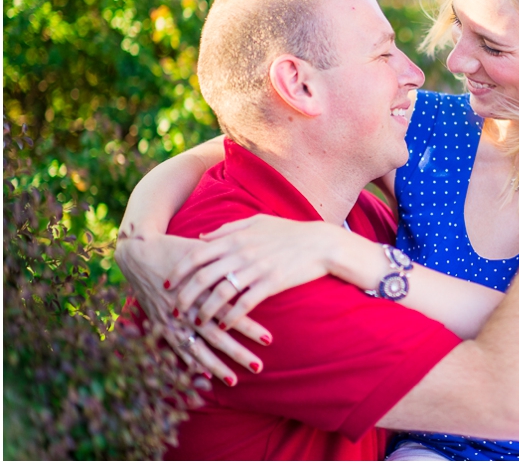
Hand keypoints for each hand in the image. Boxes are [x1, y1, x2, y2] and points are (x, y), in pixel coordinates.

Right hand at [115, 225, 269, 383]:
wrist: (139, 252)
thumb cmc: (177, 248)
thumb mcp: (203, 251)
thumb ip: (227, 260)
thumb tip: (256, 264)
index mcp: (201, 289)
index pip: (230, 312)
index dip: (248, 326)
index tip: (268, 339)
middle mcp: (187, 308)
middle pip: (216, 335)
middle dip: (237, 352)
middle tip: (258, 366)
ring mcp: (172, 319)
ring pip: (197, 347)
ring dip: (215, 365)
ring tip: (234, 380)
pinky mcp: (160, 324)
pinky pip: (175, 347)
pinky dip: (188, 361)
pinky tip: (203, 375)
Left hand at [168, 215, 338, 330]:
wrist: (321, 243)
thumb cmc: (289, 231)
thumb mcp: (257, 222)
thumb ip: (227, 229)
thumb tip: (202, 237)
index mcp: (236, 237)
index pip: (197, 254)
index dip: (179, 270)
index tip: (168, 283)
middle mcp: (242, 253)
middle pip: (203, 277)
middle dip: (185, 295)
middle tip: (175, 309)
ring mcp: (257, 269)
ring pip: (221, 293)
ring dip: (205, 310)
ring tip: (197, 322)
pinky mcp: (272, 283)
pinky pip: (245, 303)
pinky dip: (231, 316)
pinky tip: (224, 325)